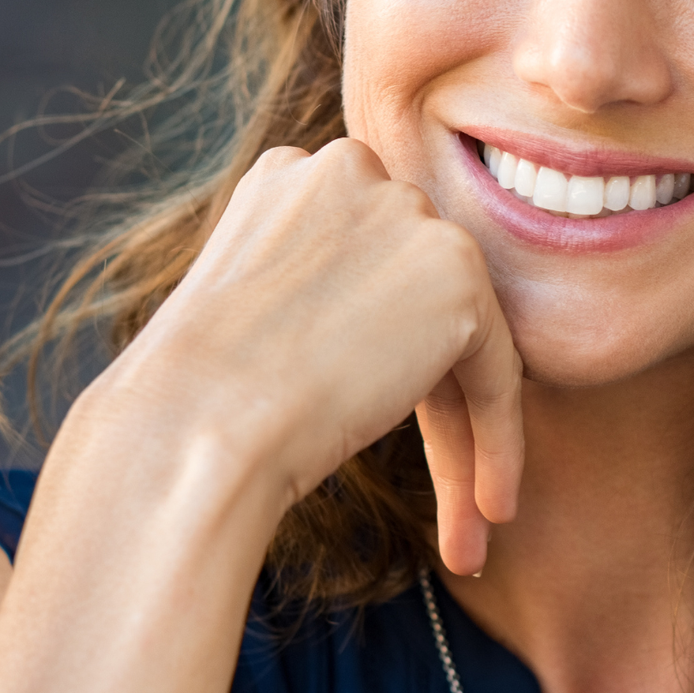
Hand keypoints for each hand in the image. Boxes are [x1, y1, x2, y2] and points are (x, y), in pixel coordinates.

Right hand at [93, 136, 523, 574]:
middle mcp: (353, 171)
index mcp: (293, 174)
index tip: (365, 420)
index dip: (374, 354)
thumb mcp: (250, 310)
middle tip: (439, 490)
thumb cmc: (195, 397)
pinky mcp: (457, 272)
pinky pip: (497, 371)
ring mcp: (408, 214)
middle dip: (424, 394)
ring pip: (460, 337)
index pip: (366, 266)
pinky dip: (500, 442)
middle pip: (415, 299)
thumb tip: (374, 326)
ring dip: (463, 432)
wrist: (193, 424)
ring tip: (468, 522)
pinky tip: (491, 508)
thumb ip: (321, 290)